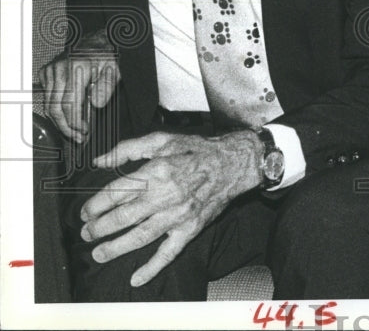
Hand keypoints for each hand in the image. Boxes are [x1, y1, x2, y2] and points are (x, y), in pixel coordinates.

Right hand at [40, 30, 119, 143]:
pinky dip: (55, 108)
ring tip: (74, 130)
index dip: (75, 122)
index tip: (84, 132)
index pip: (69, 104)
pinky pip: (47, 96)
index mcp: (76, 68)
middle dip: (66, 127)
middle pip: (55, 108)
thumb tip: (96, 105)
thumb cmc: (107, 55)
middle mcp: (59, 69)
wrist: (98, 41)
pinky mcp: (46, 72)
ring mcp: (51, 70)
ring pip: (49, 105)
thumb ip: (106, 87)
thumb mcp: (114, 70)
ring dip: (60, 121)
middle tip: (78, 137)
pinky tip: (68, 115)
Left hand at [80, 130, 262, 286]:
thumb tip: (100, 160)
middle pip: (123, 217)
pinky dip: (152, 267)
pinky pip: (169, 252)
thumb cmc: (197, 150)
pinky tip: (136, 278)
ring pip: (140, 236)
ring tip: (99, 253)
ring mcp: (178, 215)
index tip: (86, 212)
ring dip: (115, 248)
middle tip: (87, 233)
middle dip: (99, 228)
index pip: (116, 193)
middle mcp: (165, 194)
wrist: (234, 163)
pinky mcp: (190, 228)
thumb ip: (128, 148)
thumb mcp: (163, 140)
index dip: (95, 205)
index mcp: (156, 171)